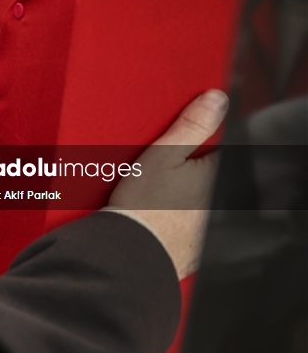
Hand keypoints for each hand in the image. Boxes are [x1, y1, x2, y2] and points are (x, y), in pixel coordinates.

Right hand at [108, 89, 227, 277]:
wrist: (129, 252)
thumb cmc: (144, 206)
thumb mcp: (162, 155)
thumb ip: (192, 126)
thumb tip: (217, 100)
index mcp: (219, 177)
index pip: (223, 150)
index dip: (202, 144)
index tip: (182, 146)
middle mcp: (221, 203)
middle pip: (213, 175)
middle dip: (194, 168)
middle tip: (163, 171)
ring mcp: (211, 226)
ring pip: (203, 199)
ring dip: (186, 193)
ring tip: (155, 193)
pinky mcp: (198, 244)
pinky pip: (194, 222)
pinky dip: (179, 216)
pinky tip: (156, 214)